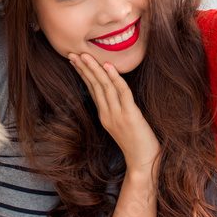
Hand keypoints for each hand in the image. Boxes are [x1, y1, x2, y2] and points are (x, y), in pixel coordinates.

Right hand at [69, 53, 160, 174]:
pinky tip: (108, 65)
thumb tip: (115, 93)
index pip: (91, 89)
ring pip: (103, 87)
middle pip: (93, 86)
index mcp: (104, 115)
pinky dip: (114, 78)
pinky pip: (121, 93)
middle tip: (72, 53)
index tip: (75, 59)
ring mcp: (117, 115)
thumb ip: (117, 109)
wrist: (144, 163)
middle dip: (83, 68)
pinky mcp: (130, 116)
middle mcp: (108, 114)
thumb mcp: (123, 125)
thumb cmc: (138, 144)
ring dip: (94, 69)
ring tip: (85, 55)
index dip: (83, 73)